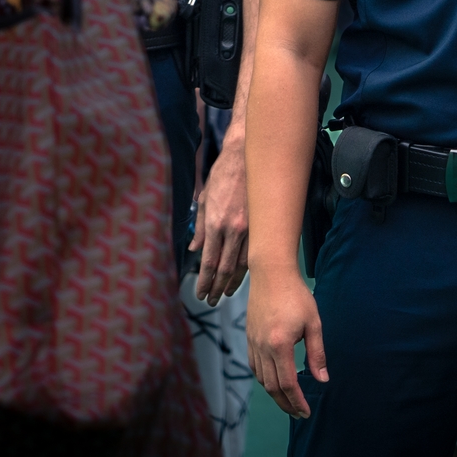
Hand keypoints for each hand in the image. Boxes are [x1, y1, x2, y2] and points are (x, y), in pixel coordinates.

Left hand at [190, 140, 248, 303]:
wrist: (246, 156)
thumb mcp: (205, 199)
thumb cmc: (223, 175)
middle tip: (211, 300)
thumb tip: (194, 249)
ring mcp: (249, 228)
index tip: (201, 293)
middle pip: (224, 268)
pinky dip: (247, 268)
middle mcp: (232, 229)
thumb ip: (200, 227)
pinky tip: (241, 276)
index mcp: (215, 222)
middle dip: (217, 287)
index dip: (204, 281)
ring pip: (242, 265)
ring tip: (225, 293)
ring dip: (233, 282)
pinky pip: (255, 252)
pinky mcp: (261, 224)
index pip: (209, 261)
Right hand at [246, 268, 326, 417]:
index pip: (288, 383)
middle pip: (272, 386)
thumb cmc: (296, 295)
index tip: (305, 412)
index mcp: (280, 345)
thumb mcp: (314, 323)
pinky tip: (274, 381)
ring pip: (261, 378)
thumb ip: (317, 354)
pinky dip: (264, 379)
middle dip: (285, 404)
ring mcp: (253, 342)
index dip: (297, 401)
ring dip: (274, 394)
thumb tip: (322, 380)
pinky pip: (254, 366)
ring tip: (288, 401)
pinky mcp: (249, 337)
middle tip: (298, 413)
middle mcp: (263, 347)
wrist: (271, 273)